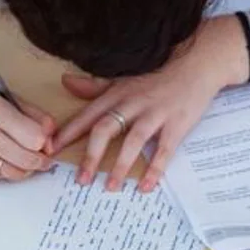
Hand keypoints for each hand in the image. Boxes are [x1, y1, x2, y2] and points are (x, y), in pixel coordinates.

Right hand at [0, 58, 54, 180]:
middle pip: (27, 159)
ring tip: (30, 158)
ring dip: (27, 168)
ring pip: (13, 173)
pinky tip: (8, 158)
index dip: (45, 140)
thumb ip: (30, 111)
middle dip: (42, 159)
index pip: (33, 138)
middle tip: (46, 154)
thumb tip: (51, 132)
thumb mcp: (1, 91)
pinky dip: (8, 169)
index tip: (46, 137)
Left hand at [51, 17, 245, 191]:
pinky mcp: (177, 124)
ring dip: (120, 166)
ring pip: (133, 142)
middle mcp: (133, 103)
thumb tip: (65, 83)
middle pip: (105, 130)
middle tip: (81, 180)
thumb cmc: (159, 70)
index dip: (68, 133)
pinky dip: (155, 169)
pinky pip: (164, 150)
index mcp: (117, 93)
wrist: (198, 61)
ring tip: (110, 188)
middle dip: (90, 156)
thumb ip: (95, 85)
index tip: (50, 151)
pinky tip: (146, 186)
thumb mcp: (124, 76)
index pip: (87, 115)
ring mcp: (156, 113)